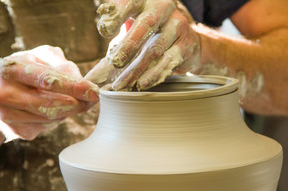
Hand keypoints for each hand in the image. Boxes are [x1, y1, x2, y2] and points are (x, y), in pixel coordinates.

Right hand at [0, 45, 98, 139]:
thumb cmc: (24, 72)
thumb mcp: (39, 58)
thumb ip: (62, 65)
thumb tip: (82, 82)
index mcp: (12, 69)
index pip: (48, 80)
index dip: (74, 87)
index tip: (94, 92)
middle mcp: (5, 93)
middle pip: (51, 104)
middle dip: (77, 104)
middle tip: (91, 101)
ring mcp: (7, 115)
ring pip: (51, 118)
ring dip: (67, 111)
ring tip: (70, 102)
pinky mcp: (14, 130)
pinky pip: (46, 126)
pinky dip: (55, 119)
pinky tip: (50, 110)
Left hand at [85, 0, 200, 90]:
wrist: (187, 40)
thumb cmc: (152, 32)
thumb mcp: (134, 22)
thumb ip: (117, 25)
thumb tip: (100, 30)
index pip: (130, 1)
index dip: (117, 14)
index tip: (104, 30)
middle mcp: (164, 8)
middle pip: (146, 24)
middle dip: (128, 45)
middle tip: (114, 62)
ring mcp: (177, 27)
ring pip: (155, 49)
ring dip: (137, 69)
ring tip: (121, 84)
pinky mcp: (185, 46)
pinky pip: (168, 63)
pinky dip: (154, 75)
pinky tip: (142, 85)